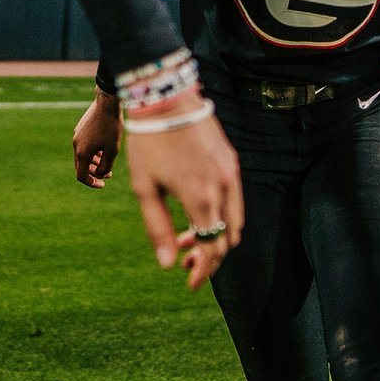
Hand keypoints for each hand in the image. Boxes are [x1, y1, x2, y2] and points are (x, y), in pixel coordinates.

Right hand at [73, 86, 121, 187]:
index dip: (92, 183)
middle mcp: (76, 145)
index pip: (81, 176)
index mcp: (82, 153)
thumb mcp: (112, 149)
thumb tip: (100, 174)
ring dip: (94, 161)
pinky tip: (103, 147)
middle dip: (94, 172)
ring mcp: (77, 135)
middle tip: (108, 174)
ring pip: (83, 155)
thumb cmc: (112, 126)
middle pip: (81, 166)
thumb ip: (105, 166)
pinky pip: (84, 145)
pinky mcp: (80, 128)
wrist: (107, 102)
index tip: (103, 184)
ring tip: (107, 160)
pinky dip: (92, 151)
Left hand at [126, 100, 242, 289]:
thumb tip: (166, 263)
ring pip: (234, 219)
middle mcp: (223, 187)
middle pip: (227, 238)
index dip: (204, 270)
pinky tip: (199, 211)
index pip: (212, 248)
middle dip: (210, 256)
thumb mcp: (145, 188)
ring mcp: (230, 172)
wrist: (167, 98)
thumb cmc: (150, 143)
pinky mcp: (230, 159)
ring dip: (216, 235)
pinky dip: (221, 214)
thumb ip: (158, 228)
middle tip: (185, 263)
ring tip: (188, 238)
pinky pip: (234, 198)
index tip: (190, 282)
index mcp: (201, 198)